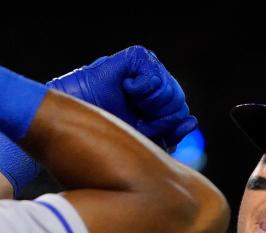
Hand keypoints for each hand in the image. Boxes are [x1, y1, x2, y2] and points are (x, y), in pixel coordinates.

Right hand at [48, 46, 196, 151]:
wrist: (73, 123)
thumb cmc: (103, 133)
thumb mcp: (142, 140)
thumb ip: (168, 134)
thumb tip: (192, 122)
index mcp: (153, 106)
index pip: (179, 114)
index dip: (172, 126)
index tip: (153, 132)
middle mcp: (151, 87)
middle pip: (178, 102)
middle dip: (162, 117)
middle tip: (141, 120)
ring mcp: (143, 71)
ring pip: (170, 89)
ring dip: (153, 103)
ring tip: (133, 105)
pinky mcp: (133, 59)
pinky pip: (154, 72)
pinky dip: (143, 87)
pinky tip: (128, 90)